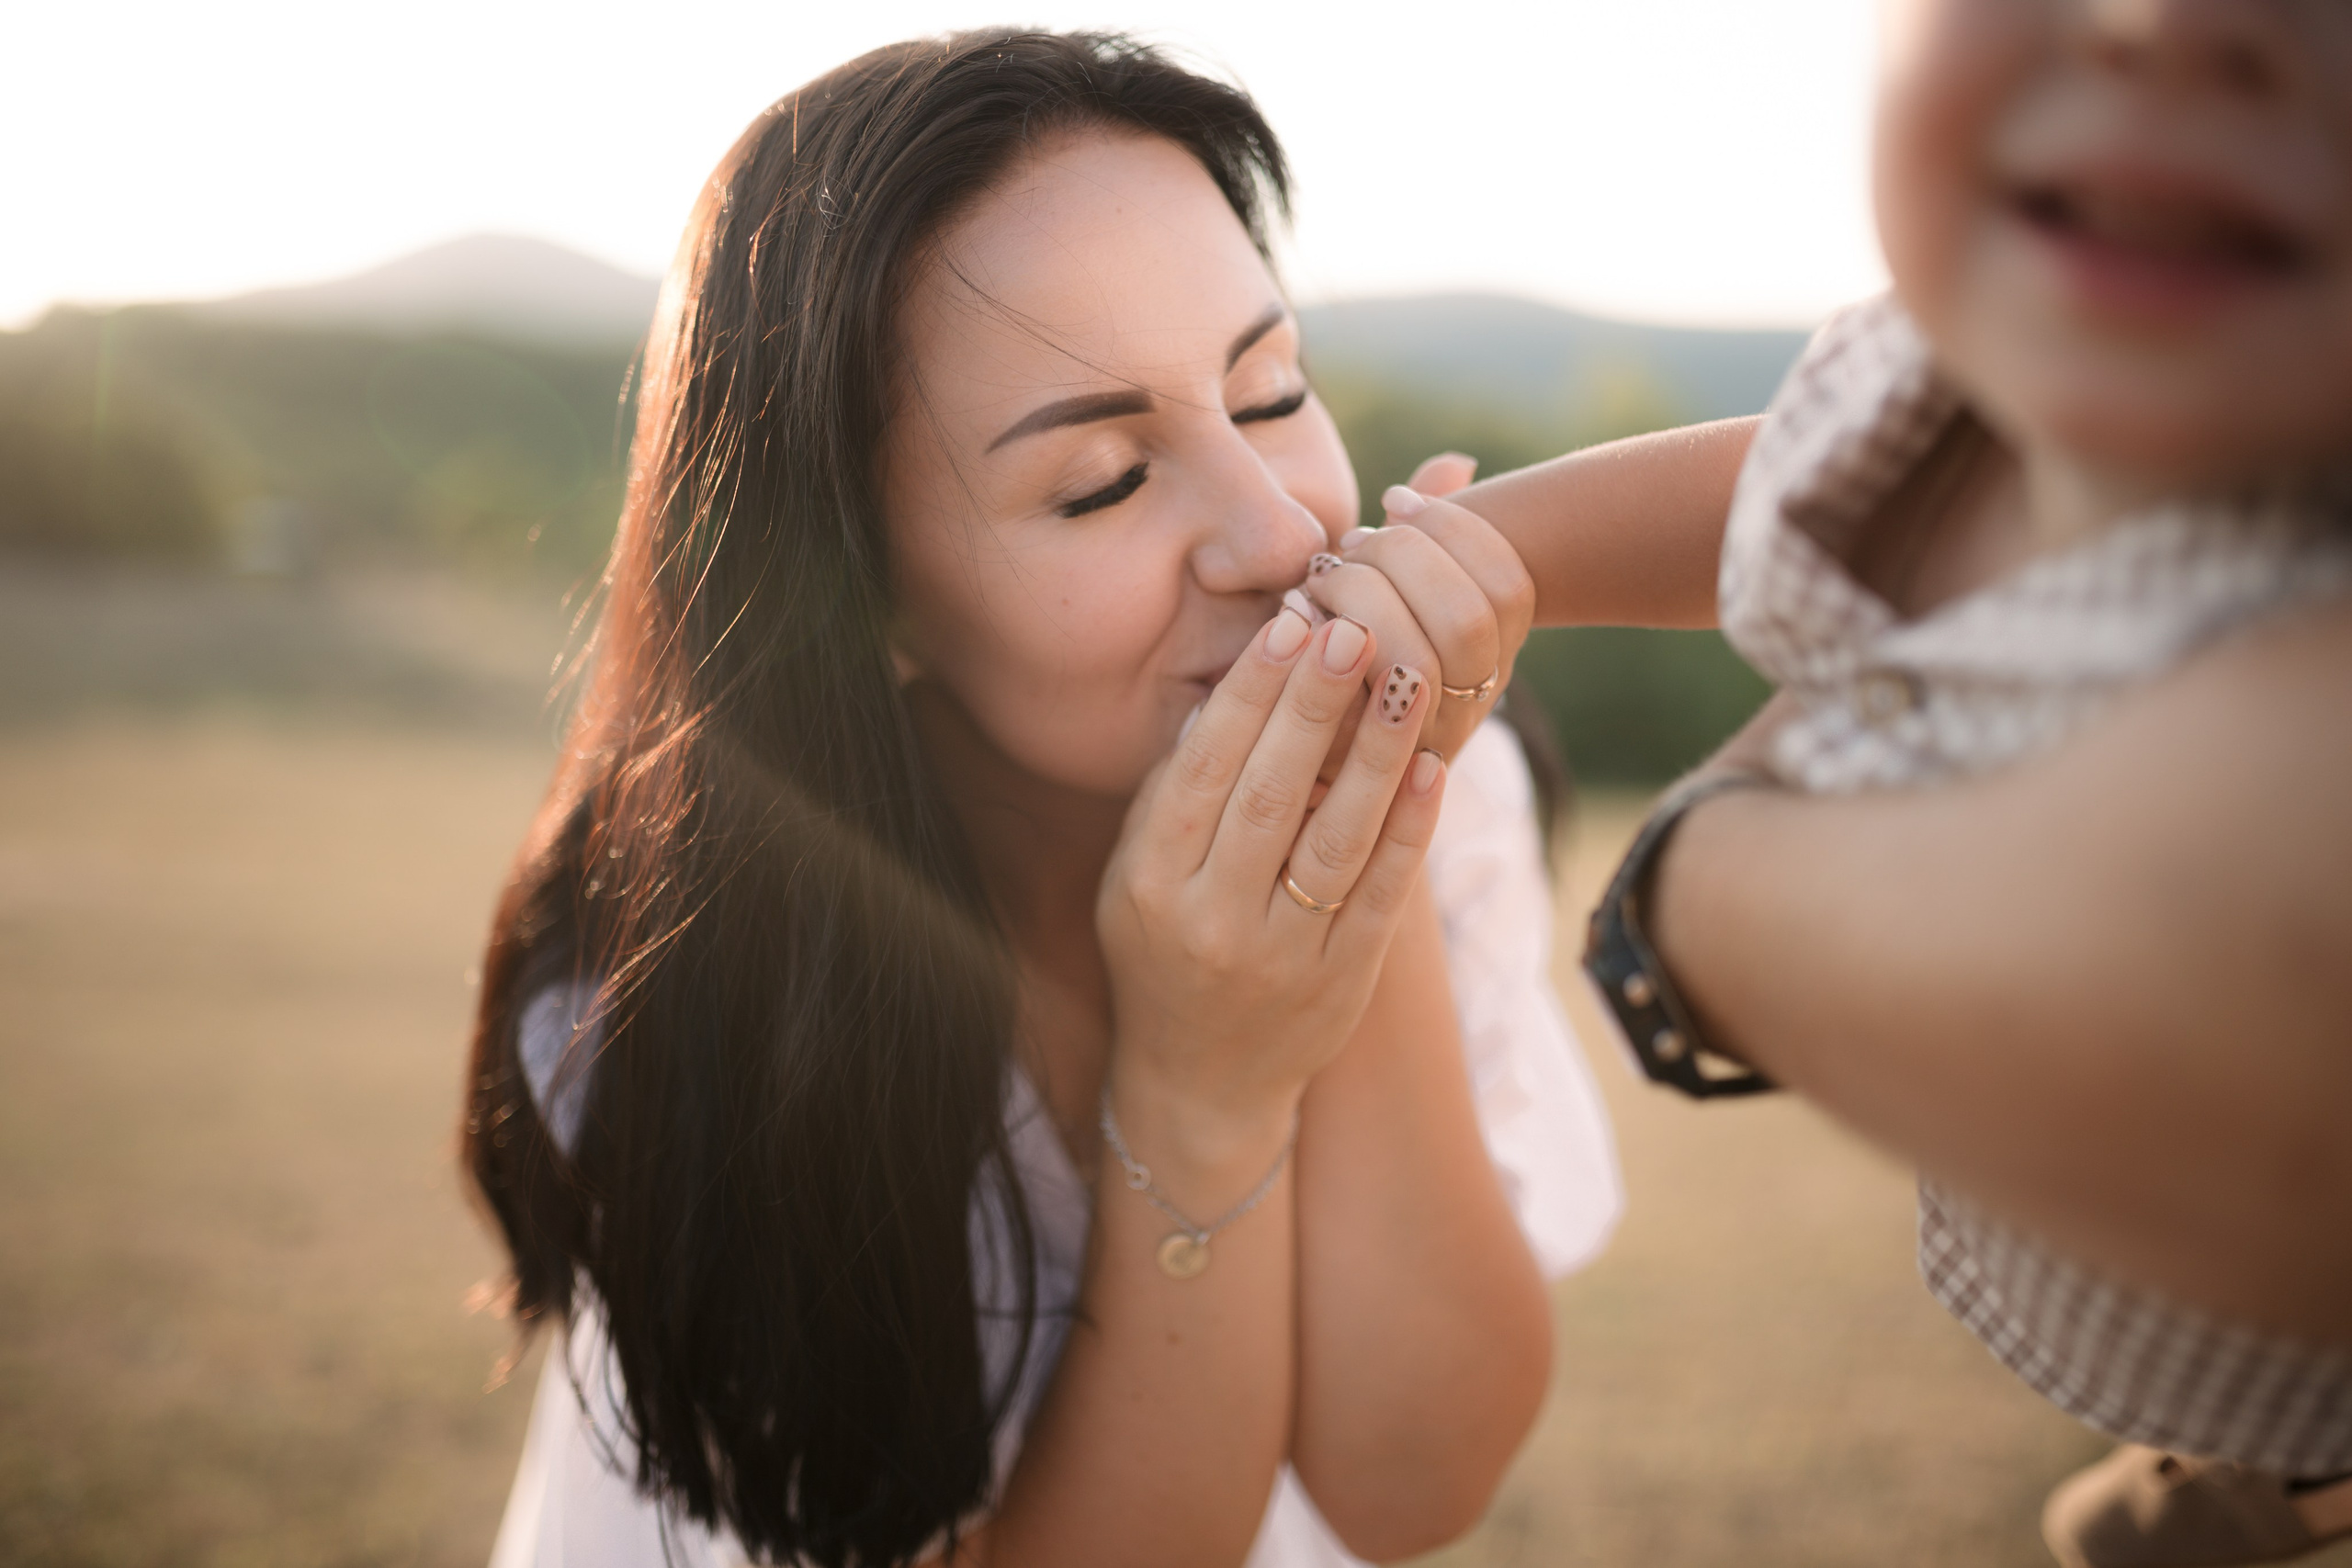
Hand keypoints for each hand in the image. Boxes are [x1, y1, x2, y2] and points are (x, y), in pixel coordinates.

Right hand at [1097, 603, 1446, 1160]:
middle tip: (1354, 628)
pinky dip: (1410, 828)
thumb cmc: (1163, 952)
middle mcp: (1213, 920)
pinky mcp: (1343, 981)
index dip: (1248, 695)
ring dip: (1376, 754)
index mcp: (1151, 883)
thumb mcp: (1133, 879)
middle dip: (1314, 706)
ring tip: (1408, 677)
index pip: (1204, 770)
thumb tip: (1225, 692)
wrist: (1200, 1083)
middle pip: (1270, 795)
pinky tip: (1432, 768)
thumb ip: (1171, 796)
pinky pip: (1383, 894)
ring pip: (1335, 839)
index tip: (1288, 626)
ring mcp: (1282, 955)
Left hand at [1301, 453, 1535, 760]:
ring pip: (1416, 661)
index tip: (1393, 496)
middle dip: (1404, 560)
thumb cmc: (1344, 635)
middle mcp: (1471, 701)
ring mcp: (1422, 741)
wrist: (1293, 744)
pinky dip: (1318, 642)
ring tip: (1321, 577)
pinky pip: (1349, 705)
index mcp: (1492, 650)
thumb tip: (1457, 461)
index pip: (1508, 586)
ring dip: (1362, 598)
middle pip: (1468, 618)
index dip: (1456, 528)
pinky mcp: (1359, 767)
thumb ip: (1419, 528)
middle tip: (1350, 544)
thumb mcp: (1385, 577)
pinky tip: (1295, 615)